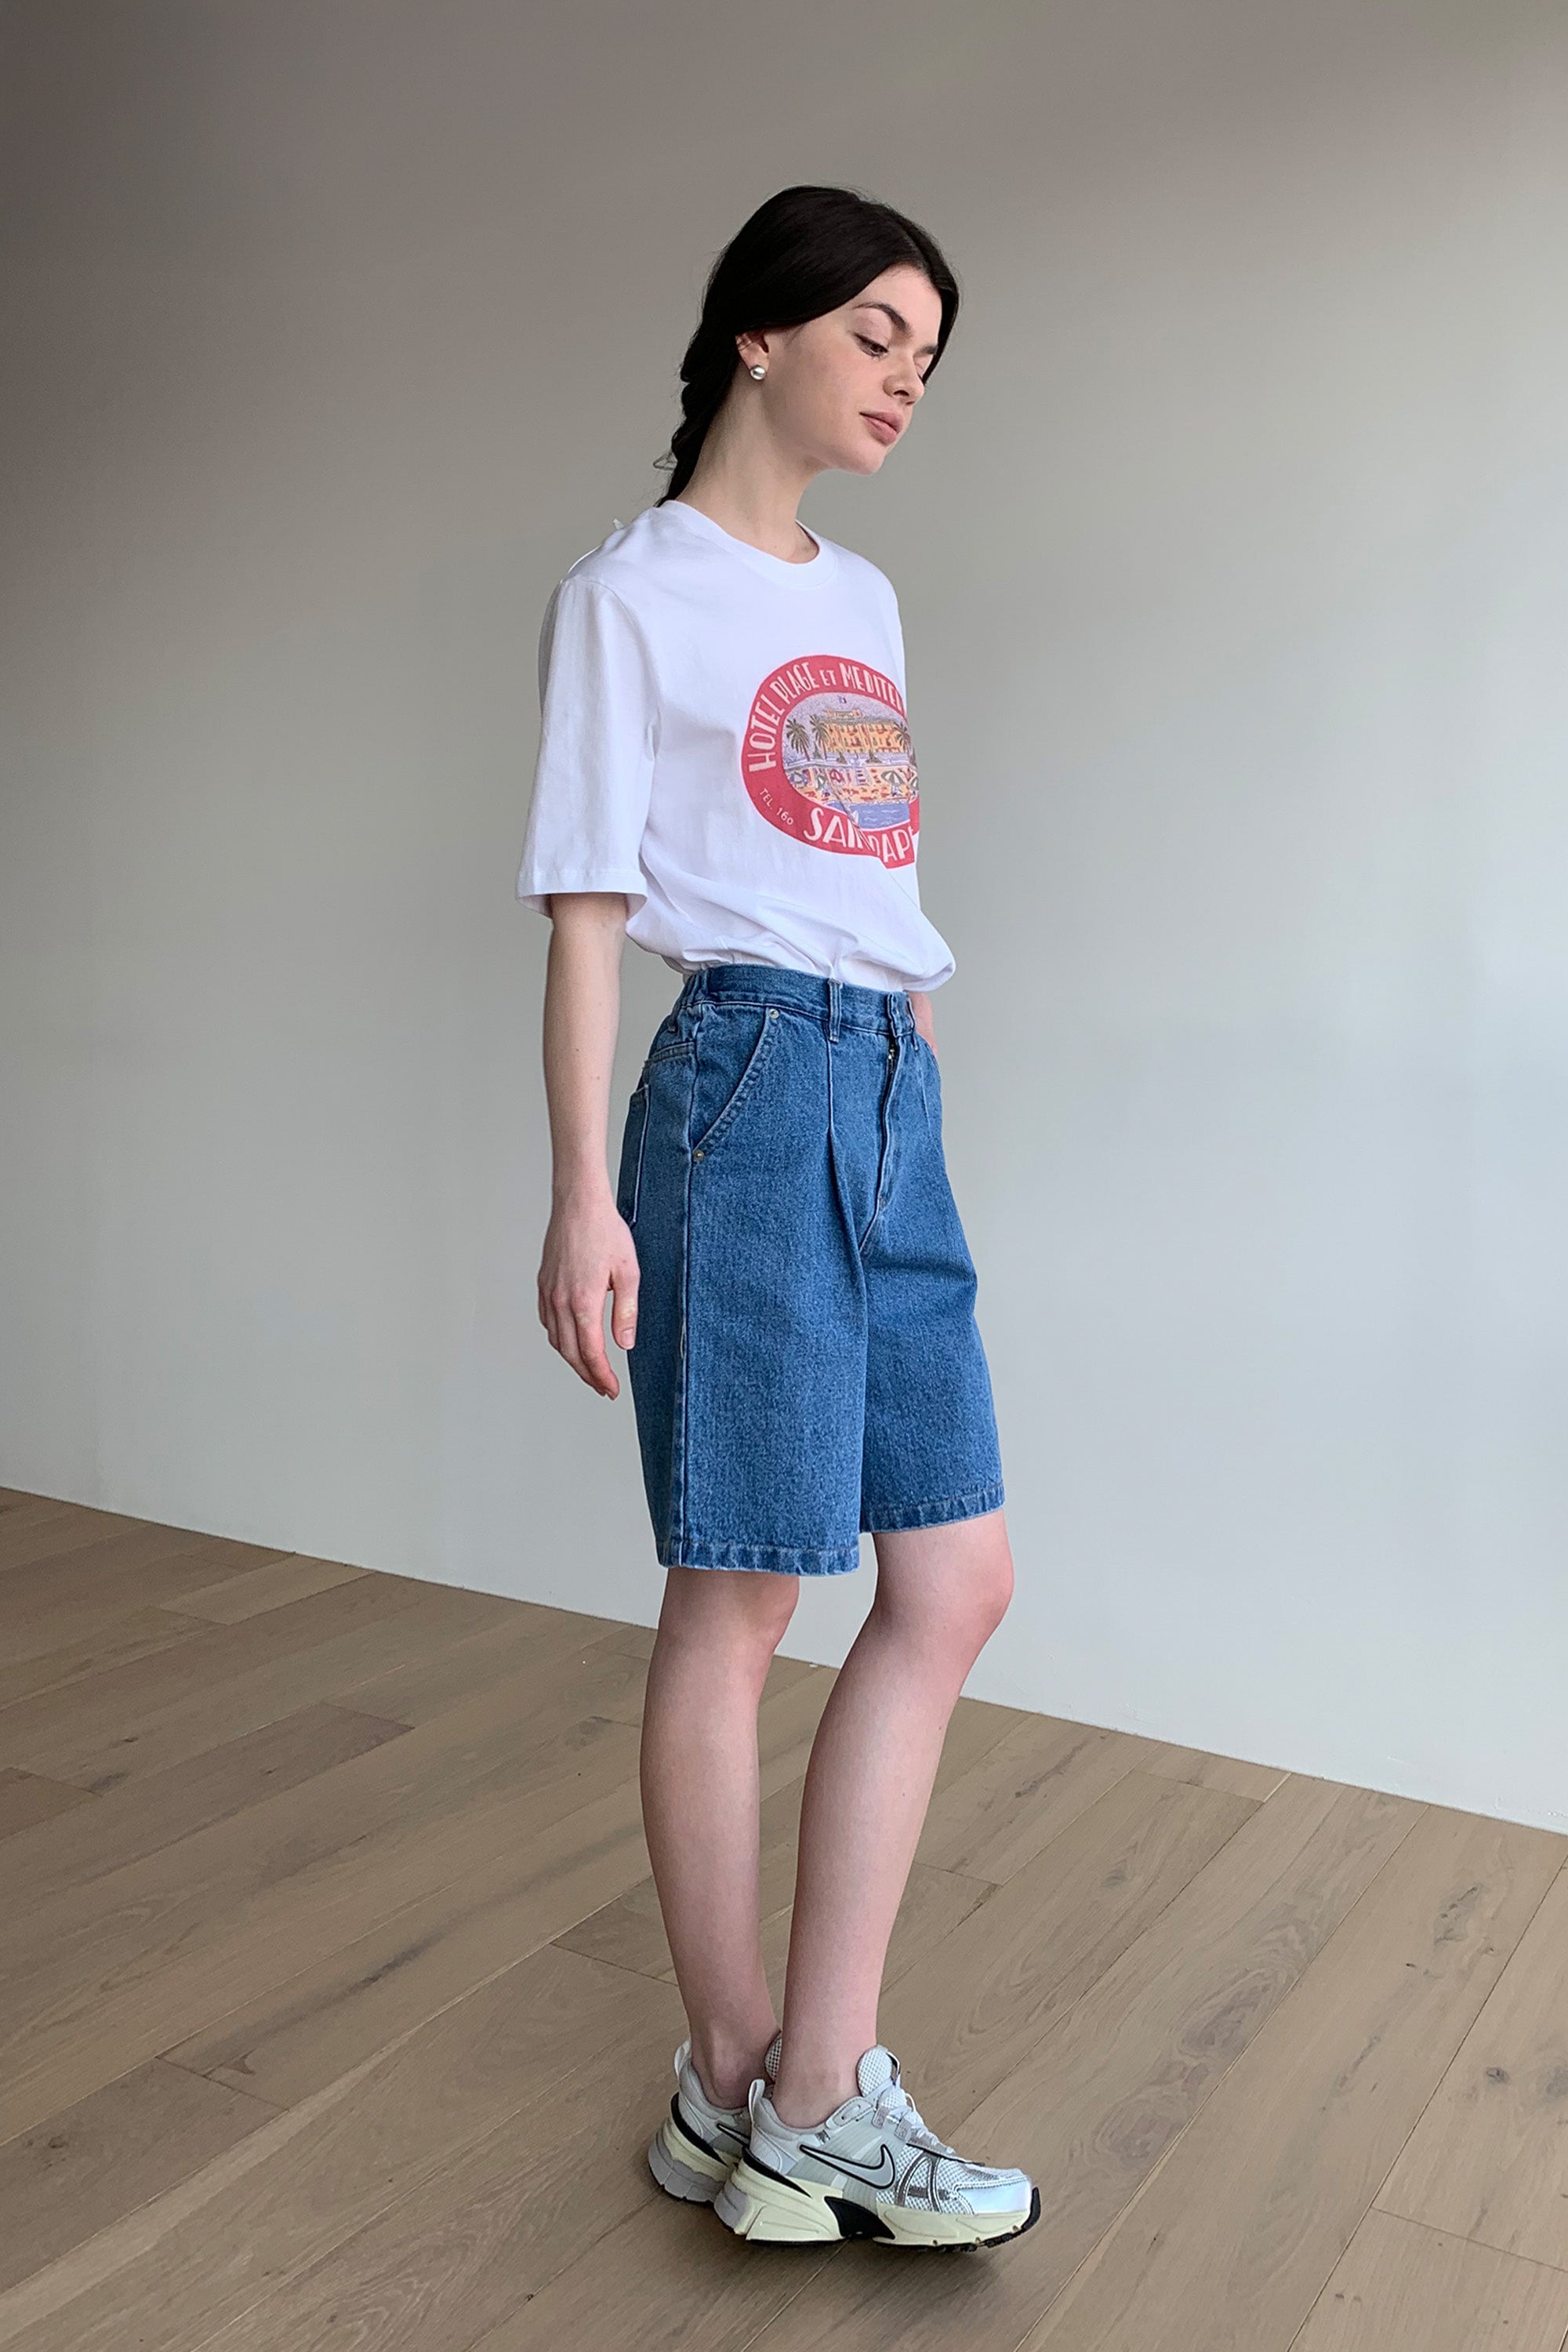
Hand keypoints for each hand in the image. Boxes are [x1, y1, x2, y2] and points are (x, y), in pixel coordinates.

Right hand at [538, 1190, 638, 1398]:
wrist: (578, 1204)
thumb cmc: (606, 1232)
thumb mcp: (628, 1272)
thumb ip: (626, 1311)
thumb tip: (624, 1344)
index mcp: (583, 1302)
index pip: (591, 1352)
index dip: (601, 1376)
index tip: (611, 1389)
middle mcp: (560, 1301)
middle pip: (570, 1353)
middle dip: (587, 1375)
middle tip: (603, 1388)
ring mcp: (548, 1293)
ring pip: (556, 1340)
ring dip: (572, 1359)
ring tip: (589, 1370)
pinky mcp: (544, 1285)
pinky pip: (548, 1322)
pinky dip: (559, 1338)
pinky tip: (571, 1340)